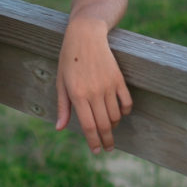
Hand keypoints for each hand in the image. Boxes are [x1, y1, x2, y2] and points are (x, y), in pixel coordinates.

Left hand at [55, 17, 132, 152]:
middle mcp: (94, 93)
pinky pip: (126, 102)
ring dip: (113, 125)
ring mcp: (108, 86)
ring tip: (109, 128)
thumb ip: (63, 106)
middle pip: (104, 125)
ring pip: (115, 115)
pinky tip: (120, 114)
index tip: (97, 151)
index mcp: (77, 95)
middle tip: (108, 148)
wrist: (86, 35)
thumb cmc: (69, 59)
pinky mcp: (119, 79)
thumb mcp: (60, 81)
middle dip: (106, 140)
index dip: (93, 142)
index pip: (88, 126)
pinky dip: (125, 111)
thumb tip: (60, 128)